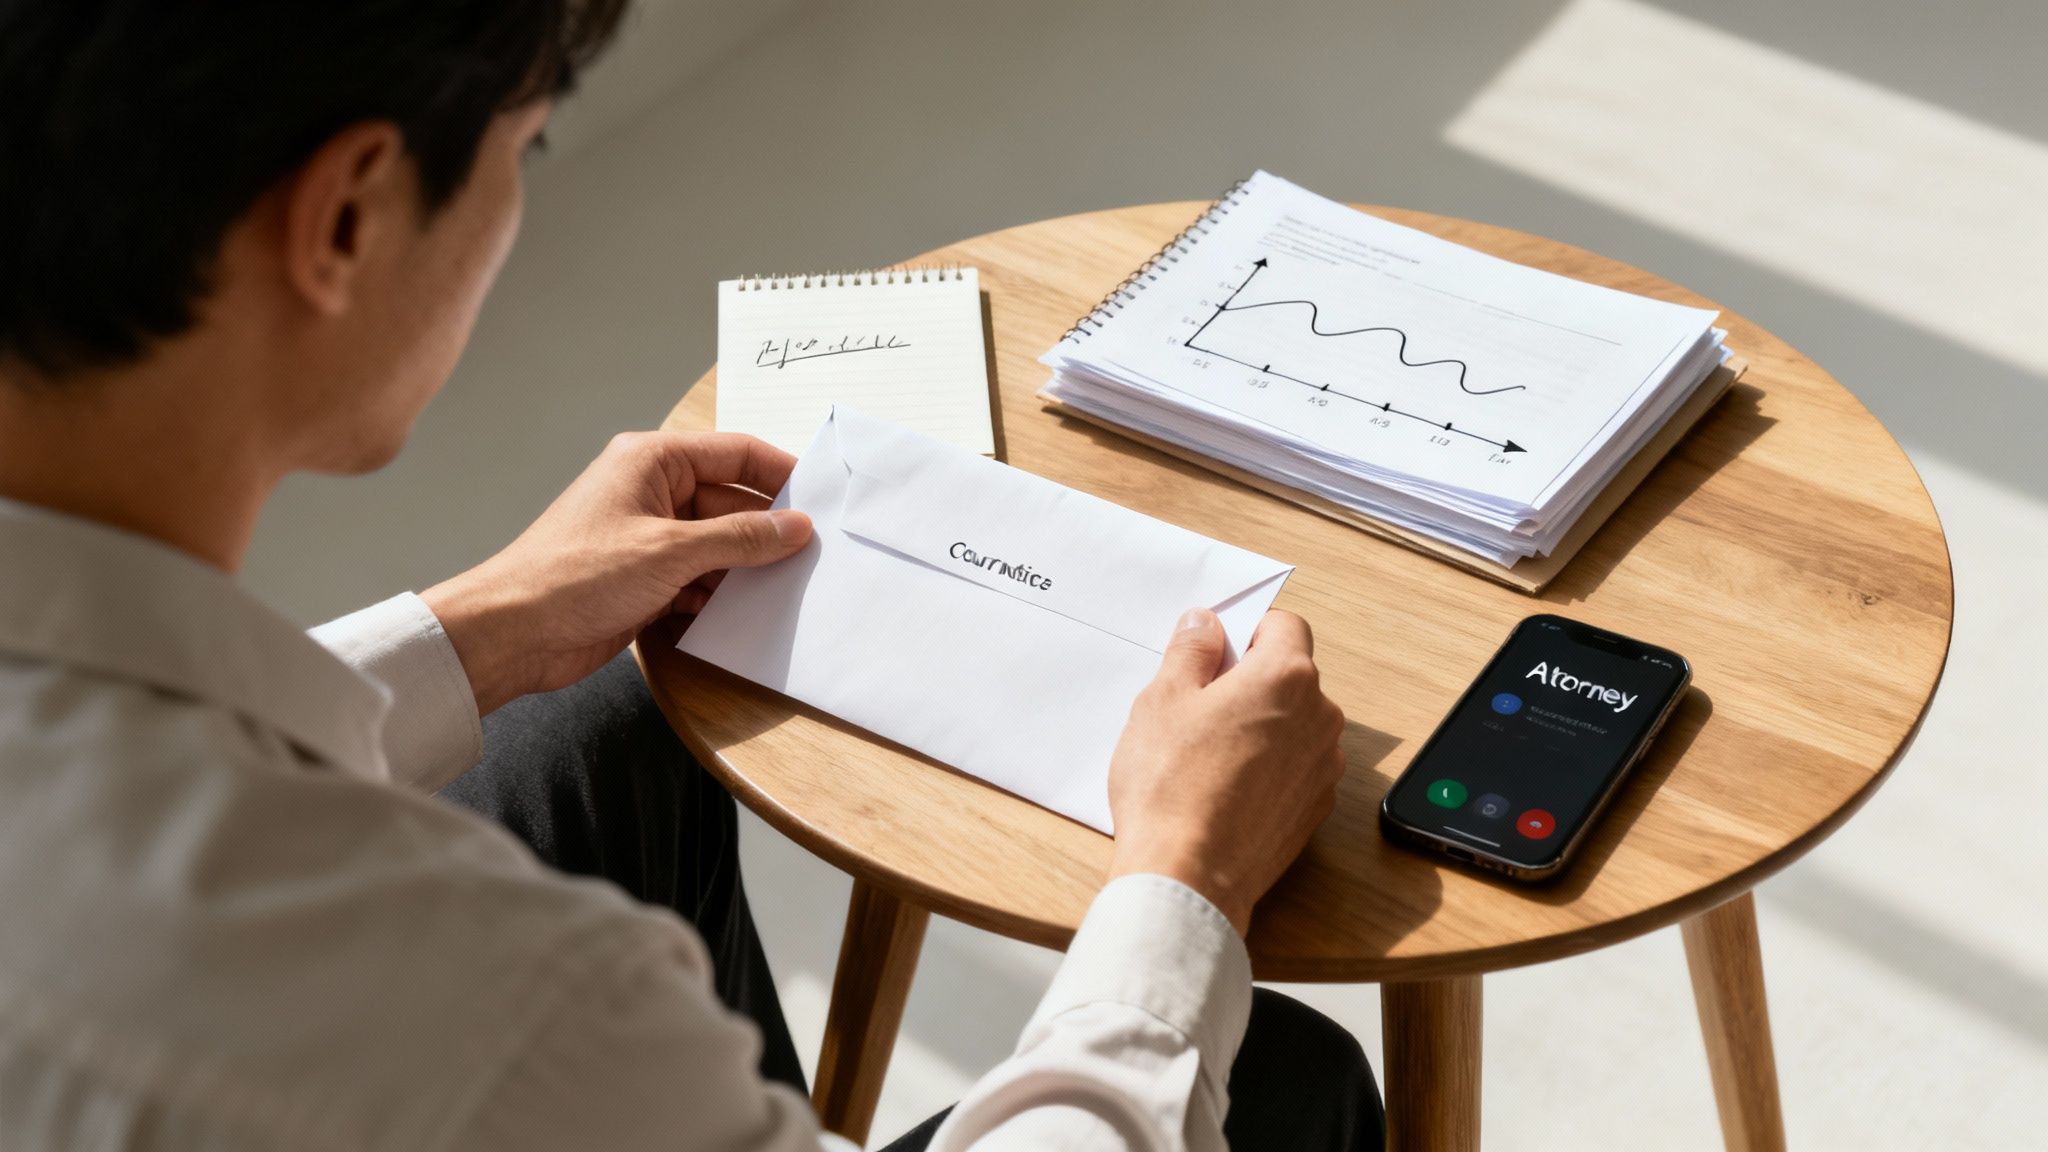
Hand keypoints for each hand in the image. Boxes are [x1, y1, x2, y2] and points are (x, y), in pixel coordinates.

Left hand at [421, 430, 812, 715]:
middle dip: (768, 531)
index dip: (781, 474)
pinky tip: (748, 615)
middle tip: (817, 555)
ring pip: (719, 546)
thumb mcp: (670, 551)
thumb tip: (794, 527)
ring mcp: (648, 539)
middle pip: (731, 502)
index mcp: (652, 461)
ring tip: (792, 589)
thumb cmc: (574, 575)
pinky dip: (721, 597)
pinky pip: (700, 580)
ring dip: (747, 569)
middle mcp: (652, 492)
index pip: (735, 453)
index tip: (824, 498)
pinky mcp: (645, 580)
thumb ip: (740, 538)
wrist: (512, 634)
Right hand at [1106, 608, 1345, 934]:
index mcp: (1287, 677)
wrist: (1189, 876)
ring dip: (1260, 725)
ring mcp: (1323, 767)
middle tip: (1197, 706)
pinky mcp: (1315, 808)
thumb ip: (1191, 650)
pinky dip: (1267, 767)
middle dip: (1250, 681)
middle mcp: (1319, 717)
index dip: (1247, 632)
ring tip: (1206, 754)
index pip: (1284, 625)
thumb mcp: (1163, 699)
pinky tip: (1224, 787)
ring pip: (1293, 724)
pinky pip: (1294, 767)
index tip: (1215, 651)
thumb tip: (1205, 624)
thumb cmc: (1172, 786)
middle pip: (1290, 676)